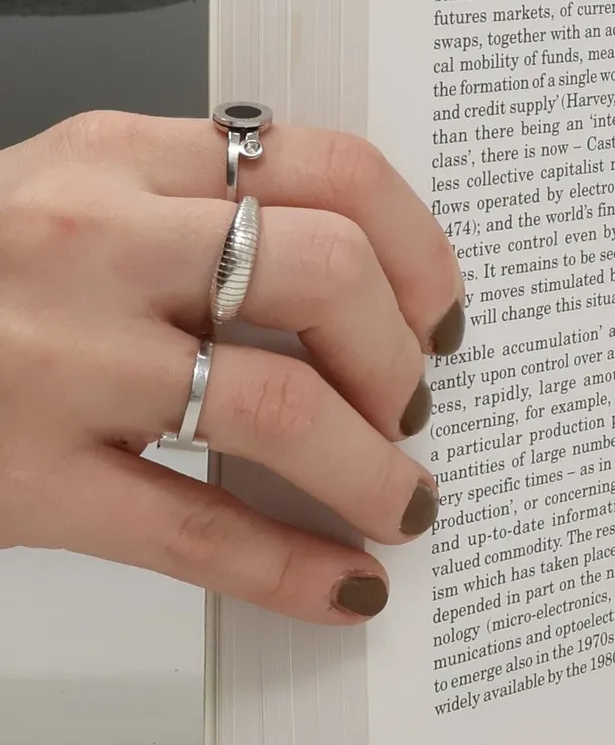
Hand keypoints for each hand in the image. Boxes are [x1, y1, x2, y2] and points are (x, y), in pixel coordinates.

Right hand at [0, 113, 464, 624]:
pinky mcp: (24, 479)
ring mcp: (58, 364)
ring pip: (278, 406)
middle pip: (324, 275)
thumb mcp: (67, 192)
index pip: (328, 167)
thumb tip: (357, 280)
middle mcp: (96, 244)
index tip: (443, 308)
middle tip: (413, 403)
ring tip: (401, 499)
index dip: (418, 246)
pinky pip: (194, 528)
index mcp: (120, 158)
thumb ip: (191, 207)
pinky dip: (291, 566)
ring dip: (370, 468)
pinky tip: (343, 586)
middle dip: (398, 354)